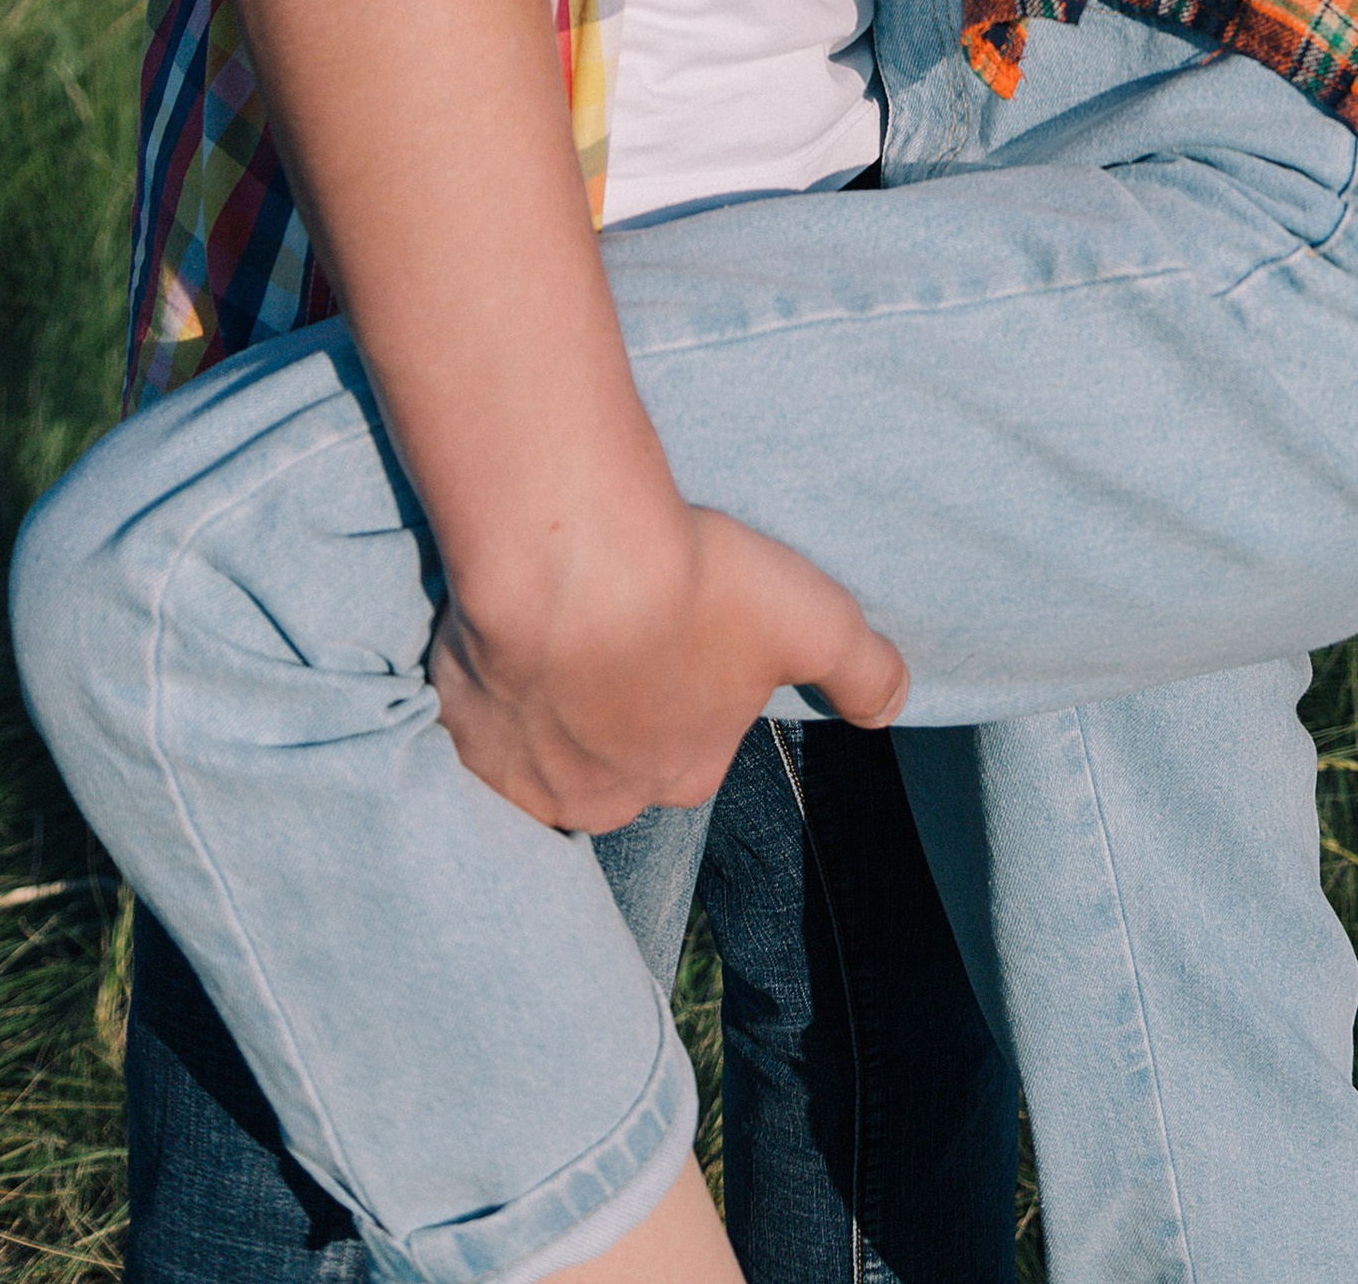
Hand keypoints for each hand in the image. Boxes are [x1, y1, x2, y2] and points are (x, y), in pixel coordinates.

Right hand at [432, 485, 909, 830]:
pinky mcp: (458, 735)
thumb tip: (898, 704)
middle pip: (612, 758)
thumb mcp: (815, 619)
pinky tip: (498, 639)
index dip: (688, 684)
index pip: (693, 746)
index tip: (677, 625)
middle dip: (612, 708)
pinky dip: (483, 692)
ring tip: (554, 630)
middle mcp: (602, 799)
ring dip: (548, 705)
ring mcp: (523, 776)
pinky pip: (471, 725)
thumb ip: (865, 669)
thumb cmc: (694, 585)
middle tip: (609, 624)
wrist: (567, 558)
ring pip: (540, 750)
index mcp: (684, 774)